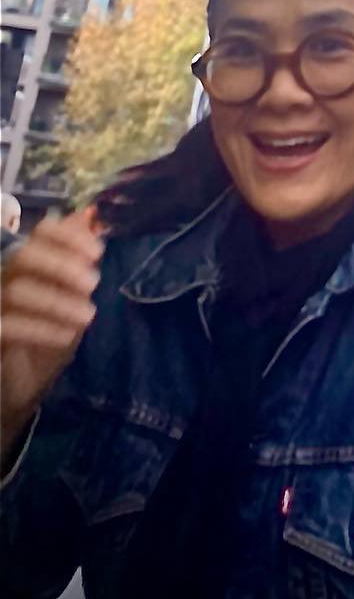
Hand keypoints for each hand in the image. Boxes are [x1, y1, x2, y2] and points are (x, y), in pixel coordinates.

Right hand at [0, 207, 103, 462]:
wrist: (23, 384)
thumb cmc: (49, 332)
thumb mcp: (71, 296)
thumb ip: (77, 256)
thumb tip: (93, 214)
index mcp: (29, 262)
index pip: (41, 231)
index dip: (68, 236)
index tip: (99, 251)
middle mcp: (6, 278)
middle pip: (23, 256)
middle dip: (61, 265)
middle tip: (93, 282)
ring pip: (16, 292)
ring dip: (57, 301)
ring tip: (87, 314)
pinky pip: (8, 326)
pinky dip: (41, 329)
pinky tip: (66, 336)